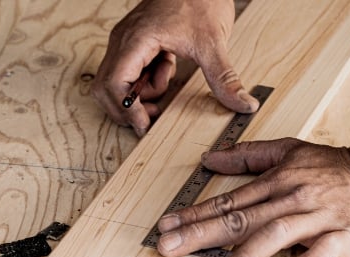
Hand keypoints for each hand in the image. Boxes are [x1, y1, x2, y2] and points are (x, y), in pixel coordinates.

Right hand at [90, 0, 258, 136]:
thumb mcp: (213, 43)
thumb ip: (224, 78)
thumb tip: (243, 104)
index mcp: (136, 40)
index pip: (114, 84)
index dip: (126, 110)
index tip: (145, 125)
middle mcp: (124, 41)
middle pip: (106, 88)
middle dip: (127, 108)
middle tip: (152, 117)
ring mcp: (127, 41)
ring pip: (116, 82)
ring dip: (139, 94)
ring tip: (166, 82)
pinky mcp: (135, 43)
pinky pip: (129, 71)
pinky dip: (146, 81)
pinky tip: (166, 68)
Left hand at [156, 138, 349, 256]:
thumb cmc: (336, 166)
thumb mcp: (292, 150)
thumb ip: (250, 155)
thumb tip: (211, 157)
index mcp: (278, 180)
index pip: (229, 200)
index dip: (195, 213)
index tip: (166, 225)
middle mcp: (293, 197)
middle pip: (242, 218)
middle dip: (202, 233)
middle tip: (170, 247)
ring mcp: (318, 217)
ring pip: (278, 234)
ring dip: (249, 256)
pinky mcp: (344, 235)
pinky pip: (323, 251)